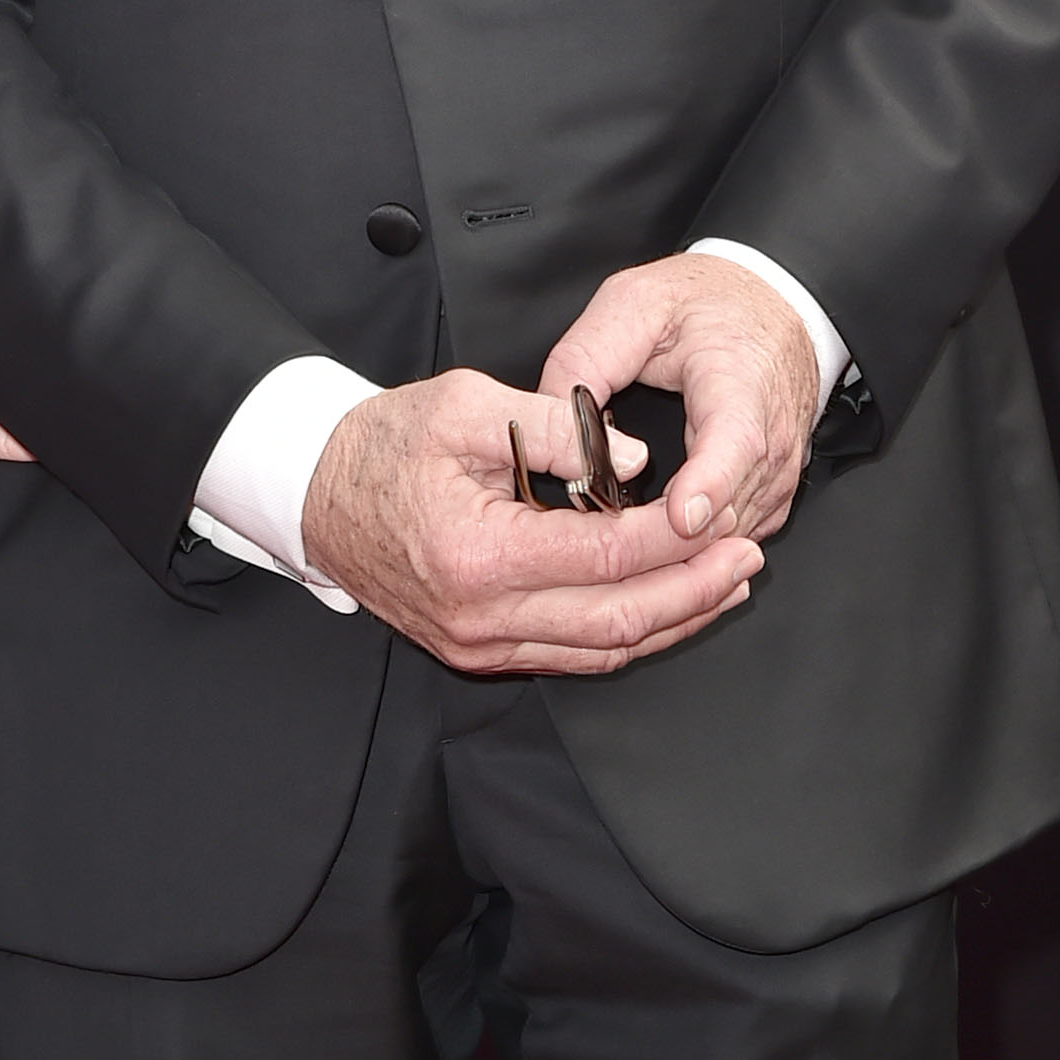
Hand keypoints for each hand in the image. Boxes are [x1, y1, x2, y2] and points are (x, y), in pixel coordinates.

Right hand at [301, 369, 761, 674]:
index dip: (675, 543)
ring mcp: (478, 644)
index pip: (605, 557)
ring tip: (725, 585)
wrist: (313, 491)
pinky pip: (570, 654)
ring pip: (600, 650)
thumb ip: (555, 428)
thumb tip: (632, 459)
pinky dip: (626, 633)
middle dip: (694, 592)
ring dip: (671, 621)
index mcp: (478, 553)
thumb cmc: (383, 441)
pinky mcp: (478, 651)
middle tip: (747, 561)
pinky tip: (663, 606)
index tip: (722, 522)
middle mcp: (481, 617)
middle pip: (617, 620)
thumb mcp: (465, 404)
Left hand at [539, 252, 821, 548]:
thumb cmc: (704, 303)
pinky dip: (700, 547)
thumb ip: (589, 357)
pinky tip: (654, 543)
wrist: (771, 303)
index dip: (709, 484)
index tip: (681, 516)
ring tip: (621, 545)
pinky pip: (738, 535)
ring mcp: (778, 470)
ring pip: (734, 530)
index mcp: (739, 380)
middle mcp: (772, 434)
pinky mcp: (773, 491)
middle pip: (732, 503)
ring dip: (684, 547)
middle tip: (610, 540)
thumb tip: (554, 419)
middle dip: (675, 533)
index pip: (736, 442)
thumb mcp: (634, 303)